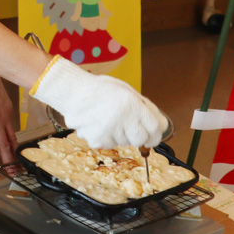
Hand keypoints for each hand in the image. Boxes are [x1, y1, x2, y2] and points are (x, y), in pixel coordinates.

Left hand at [0, 69, 17, 176]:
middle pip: (4, 147)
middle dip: (8, 163)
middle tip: (12, 175)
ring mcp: (6, 117)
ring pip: (12, 138)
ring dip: (14, 152)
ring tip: (17, 164)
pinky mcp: (10, 110)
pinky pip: (12, 127)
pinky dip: (13, 137)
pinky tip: (13, 143)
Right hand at [32, 57, 166, 148]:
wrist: (72, 92)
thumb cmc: (101, 90)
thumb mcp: (128, 92)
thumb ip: (146, 109)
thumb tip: (161, 126)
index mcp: (132, 105)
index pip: (155, 129)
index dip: (155, 133)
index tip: (152, 134)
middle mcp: (122, 120)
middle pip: (140, 139)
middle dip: (137, 134)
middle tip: (127, 124)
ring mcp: (110, 133)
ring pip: (124, 142)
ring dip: (120, 134)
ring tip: (107, 119)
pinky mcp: (98, 141)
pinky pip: (109, 144)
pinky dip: (106, 136)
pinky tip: (99, 124)